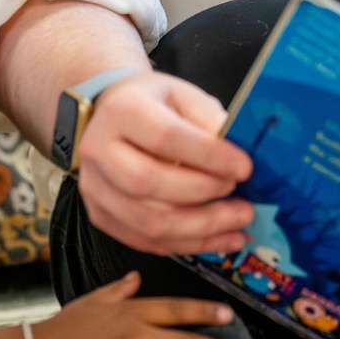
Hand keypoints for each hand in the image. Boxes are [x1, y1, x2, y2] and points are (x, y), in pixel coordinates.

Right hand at [75, 70, 254, 256]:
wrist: (111, 118)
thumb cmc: (152, 104)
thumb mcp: (183, 94)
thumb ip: (208, 119)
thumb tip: (236, 153)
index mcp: (122, 111)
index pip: (165, 137)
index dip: (208, 156)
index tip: (244, 168)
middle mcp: (99, 151)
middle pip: (149, 183)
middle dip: (204, 196)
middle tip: (242, 201)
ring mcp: (95, 189)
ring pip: (148, 222)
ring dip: (201, 229)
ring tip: (238, 223)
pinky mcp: (100, 216)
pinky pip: (145, 241)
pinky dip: (188, 244)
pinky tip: (220, 239)